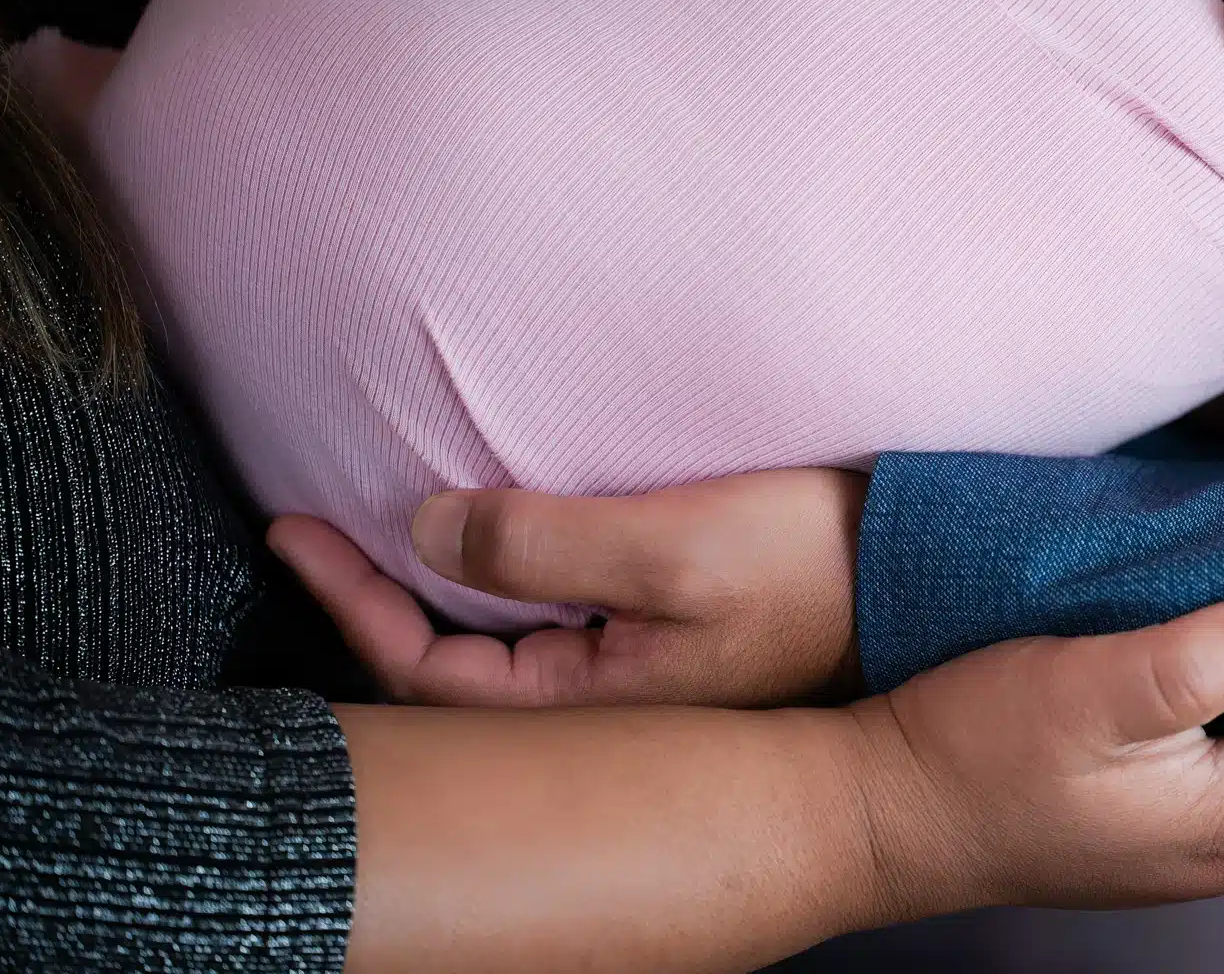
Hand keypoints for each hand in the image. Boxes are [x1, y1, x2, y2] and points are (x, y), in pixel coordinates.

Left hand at [271, 468, 864, 707]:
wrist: (930, 568)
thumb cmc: (816, 563)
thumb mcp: (672, 546)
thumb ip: (542, 543)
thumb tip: (422, 526)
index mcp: (598, 696)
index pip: (431, 671)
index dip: (351, 603)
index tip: (293, 530)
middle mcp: (612, 693)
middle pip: (455, 669)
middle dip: (373, 603)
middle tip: (312, 534)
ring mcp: (645, 663)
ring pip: (504, 642)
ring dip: (436, 590)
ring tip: (381, 533)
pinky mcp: (678, 626)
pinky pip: (555, 615)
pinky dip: (501, 576)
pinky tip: (496, 537)